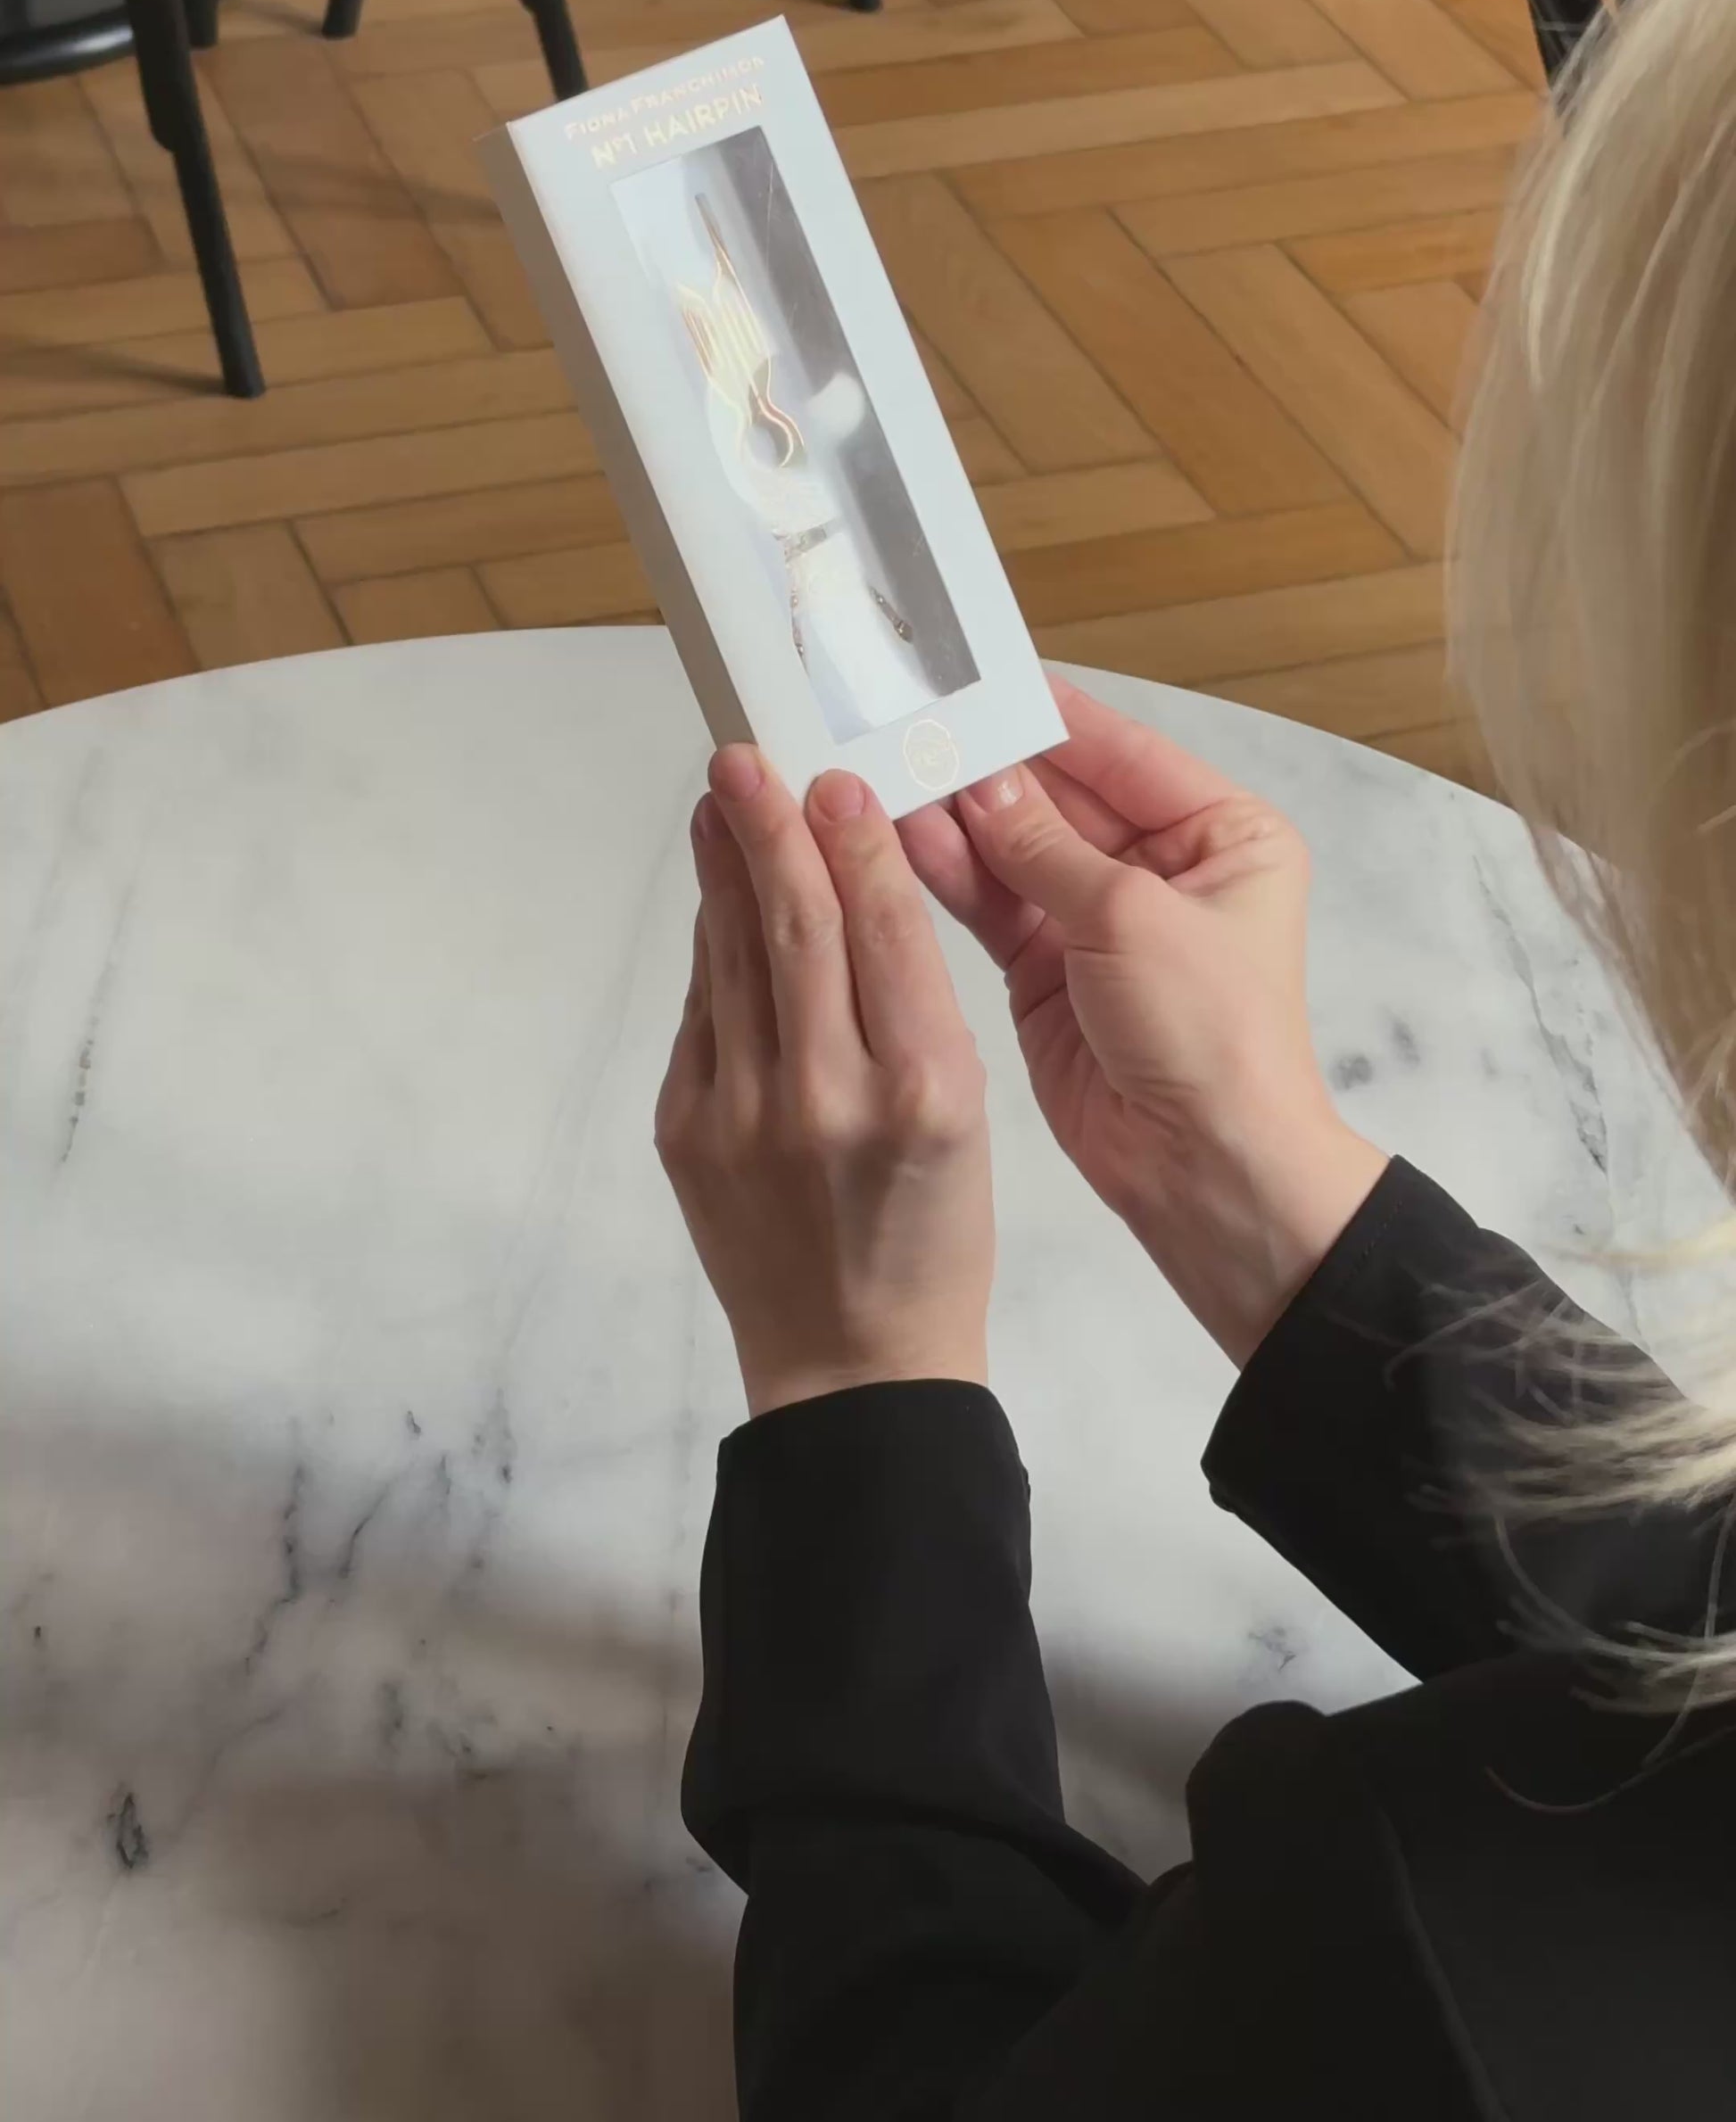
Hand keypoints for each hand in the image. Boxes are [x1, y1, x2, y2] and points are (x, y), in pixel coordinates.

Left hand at [656, 745, 993, 1416]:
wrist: (853, 1364)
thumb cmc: (929, 1234)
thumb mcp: (965, 1116)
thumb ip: (910, 1005)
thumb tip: (845, 885)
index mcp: (924, 1089)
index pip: (882, 930)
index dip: (853, 842)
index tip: (831, 779)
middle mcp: (829, 1095)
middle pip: (794, 927)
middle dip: (767, 828)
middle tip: (743, 756)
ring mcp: (744, 1116)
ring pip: (733, 958)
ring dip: (724, 870)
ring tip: (720, 802)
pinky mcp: (687, 1133)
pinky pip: (705, 1016)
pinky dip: (714, 951)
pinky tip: (720, 906)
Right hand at [900, 680, 1384, 1366]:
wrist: (1207, 1170)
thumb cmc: (1209, 1032)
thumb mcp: (1130, 918)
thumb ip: (1044, 846)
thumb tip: (976, 780)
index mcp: (1221, 834)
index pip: (1121, 751)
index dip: (1046, 716)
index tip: (973, 676)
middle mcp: (1162, 868)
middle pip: (1060, 796)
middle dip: (985, 766)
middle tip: (901, 721)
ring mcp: (1101, 921)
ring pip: (1016, 851)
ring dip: (953, 818)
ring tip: (877, 771)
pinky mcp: (1048, 972)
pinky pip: (993, 905)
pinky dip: (948, 875)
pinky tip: (893, 836)